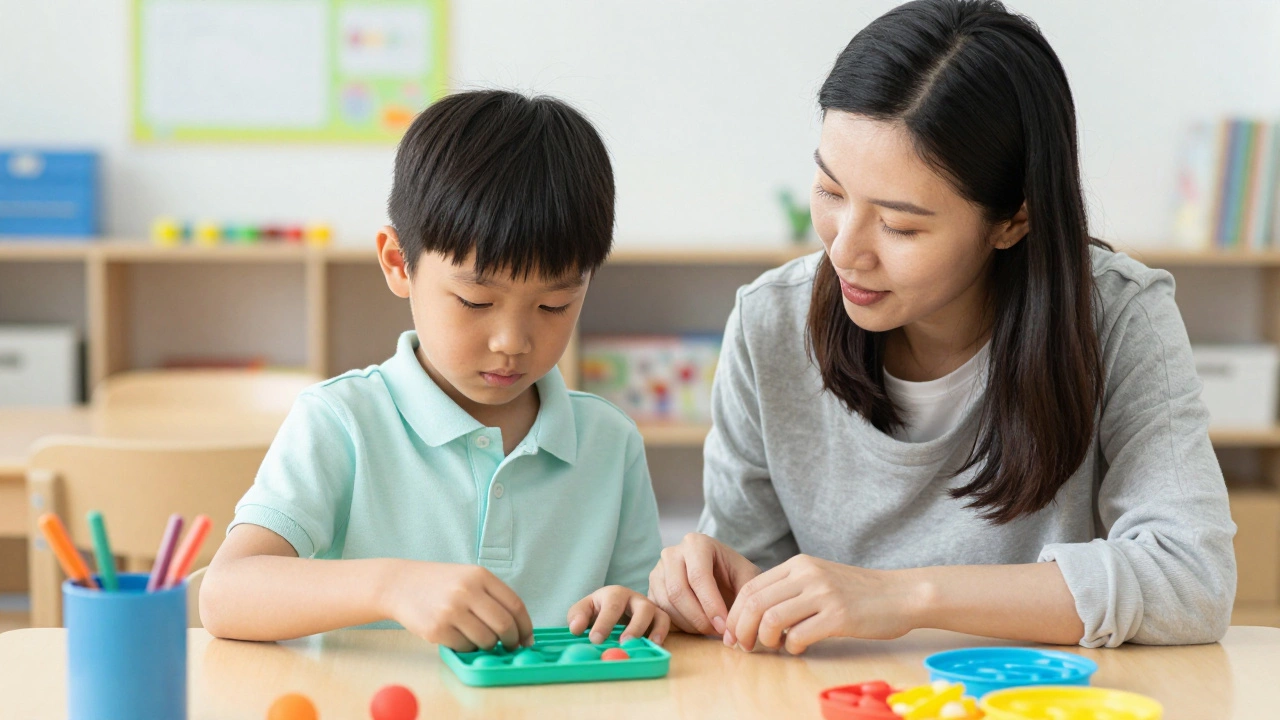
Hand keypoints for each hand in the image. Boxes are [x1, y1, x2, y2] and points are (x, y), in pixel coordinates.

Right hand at [381, 561, 533, 651]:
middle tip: (510, 646)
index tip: (527, 639)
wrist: (400, 584)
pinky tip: (460, 637)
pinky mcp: (436, 629)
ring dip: (488, 645)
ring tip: (479, 638)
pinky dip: (467, 647)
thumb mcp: (469, 578)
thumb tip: (518, 628)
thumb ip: (493, 597)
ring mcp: (451, 611)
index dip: (525, 627)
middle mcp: (467, 591)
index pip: (515, 605)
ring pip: (486, 640)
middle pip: (504, 625)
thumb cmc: (440, 584)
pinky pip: (465, 647)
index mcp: (480, 576)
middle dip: (511, 640)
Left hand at [567, 586, 670, 644]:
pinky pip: (665, 624)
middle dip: (634, 626)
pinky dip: (662, 634)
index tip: (595, 639)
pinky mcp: (659, 618)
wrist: (614, 607)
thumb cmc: (598, 609)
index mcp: (615, 594)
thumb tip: (576, 629)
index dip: (604, 623)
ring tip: (642, 646)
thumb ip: (577, 616)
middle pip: (642, 607)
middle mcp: (635, 598)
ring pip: (659, 615)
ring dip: (652, 631)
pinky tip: (654, 646)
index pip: (612, 605)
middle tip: (623, 643)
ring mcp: (649, 608)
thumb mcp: (584, 609)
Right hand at [648, 533, 761, 636]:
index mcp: (696, 543)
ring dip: (689, 624)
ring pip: (666, 603)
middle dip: (699, 618)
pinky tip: (696, 628)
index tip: (724, 626)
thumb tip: (731, 634)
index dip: (711, 605)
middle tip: (717, 632)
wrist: (718, 571)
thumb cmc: (733, 574)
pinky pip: (658, 611)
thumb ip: (745, 599)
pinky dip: (677, 625)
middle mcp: (672, 553)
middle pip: (677, 591)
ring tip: (710, 630)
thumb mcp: (747, 578)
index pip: (698, 576)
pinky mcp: (651, 588)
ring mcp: (658, 570)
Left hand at [724, 554, 920, 653]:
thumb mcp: (819, 578)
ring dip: (764, 639)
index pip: (751, 587)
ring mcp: (823, 594)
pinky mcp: (839, 616)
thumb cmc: (858, 592)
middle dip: (741, 629)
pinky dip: (791, 647)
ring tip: (772, 647)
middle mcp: (807, 574)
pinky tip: (798, 648)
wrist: (900, 594)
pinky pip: (799, 635)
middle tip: (744, 646)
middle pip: (755, 603)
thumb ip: (790, 589)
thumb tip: (755, 614)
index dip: (735, 614)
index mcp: (798, 564)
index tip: (734, 633)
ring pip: (772, 618)